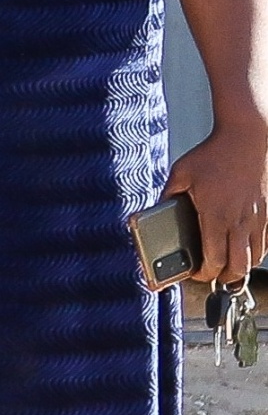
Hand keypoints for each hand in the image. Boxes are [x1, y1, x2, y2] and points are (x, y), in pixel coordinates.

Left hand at [165, 125, 267, 285]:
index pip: (214, 260)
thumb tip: (157, 211)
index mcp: (216, 215)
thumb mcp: (180, 173)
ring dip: (240, 266)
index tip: (195, 273)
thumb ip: (168, 195)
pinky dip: (255, 251)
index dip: (204, 274)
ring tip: (226, 263)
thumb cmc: (213, 154)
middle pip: (238, 267)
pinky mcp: (267, 212)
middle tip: (212, 273)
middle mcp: (239, 221)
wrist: (246, 138)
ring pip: (255, 258)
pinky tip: (243, 246)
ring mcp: (256, 218)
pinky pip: (265, 242)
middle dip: (224, 277)